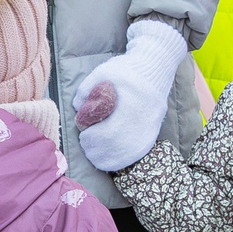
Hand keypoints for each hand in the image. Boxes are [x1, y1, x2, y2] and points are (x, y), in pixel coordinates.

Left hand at [71, 20, 188, 173]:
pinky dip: (117, 160)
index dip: (92, 138)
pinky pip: (133, 157)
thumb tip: (78, 109)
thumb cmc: (125, 71)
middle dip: (95, 149)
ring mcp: (149, 131)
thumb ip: (86, 90)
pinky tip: (105, 156)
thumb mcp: (103, 72)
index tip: (83, 133)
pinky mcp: (151, 137)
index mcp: (131, 103)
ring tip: (93, 150)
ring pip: (125, 156)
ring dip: (105, 157)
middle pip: (116, 147)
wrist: (154, 71)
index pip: (109, 133)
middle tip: (85, 142)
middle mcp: (143, 120)